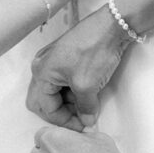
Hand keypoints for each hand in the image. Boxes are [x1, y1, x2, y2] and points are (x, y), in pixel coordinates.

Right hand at [26, 6, 129, 130]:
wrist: (112, 26)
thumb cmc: (95, 51)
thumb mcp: (88, 85)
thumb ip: (85, 108)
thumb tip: (87, 121)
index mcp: (41, 72)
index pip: (46, 107)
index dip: (64, 121)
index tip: (81, 126)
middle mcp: (42, 65)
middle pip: (43, 100)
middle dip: (60, 112)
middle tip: (78, 118)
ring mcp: (52, 59)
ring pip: (53, 91)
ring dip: (66, 102)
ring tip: (86, 106)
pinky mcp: (64, 56)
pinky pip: (60, 80)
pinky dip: (70, 91)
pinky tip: (86, 93)